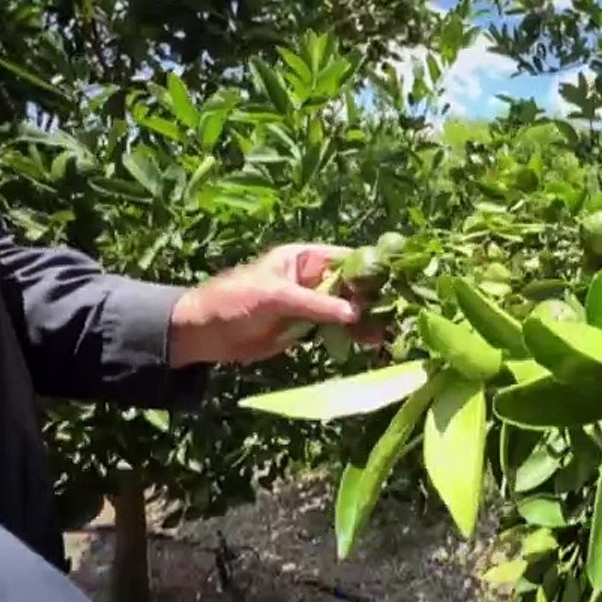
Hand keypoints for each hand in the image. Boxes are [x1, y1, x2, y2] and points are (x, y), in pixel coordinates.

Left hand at [167, 243, 381, 366]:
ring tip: (385, 333)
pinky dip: (352, 336)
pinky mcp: (307, 328)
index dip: (371, 268)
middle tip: (395, 313)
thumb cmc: (235, 301)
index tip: (395, 282)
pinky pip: (336, 330)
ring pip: (348, 309)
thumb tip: (355, 312)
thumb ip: (315, 304)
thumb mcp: (276, 297)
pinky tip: (369, 343)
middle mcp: (312, 278)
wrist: (206, 334)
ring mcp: (311, 304)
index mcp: (304, 258)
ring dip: (366, 320)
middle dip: (372, 298)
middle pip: (352, 285)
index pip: (346, 258)